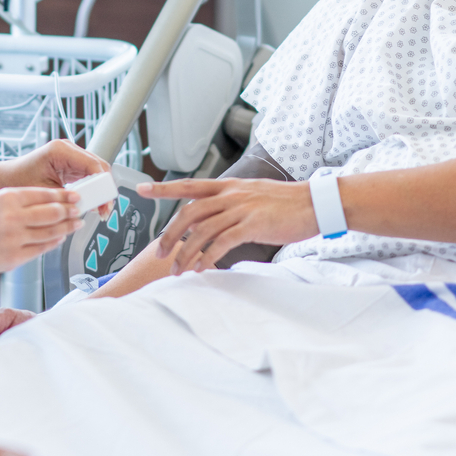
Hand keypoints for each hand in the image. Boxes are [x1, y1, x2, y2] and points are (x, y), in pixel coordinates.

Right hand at [0, 185, 78, 276]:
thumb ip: (23, 202)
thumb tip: (53, 203)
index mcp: (8, 198)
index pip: (46, 194)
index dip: (65, 195)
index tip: (76, 195)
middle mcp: (12, 217)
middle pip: (53, 213)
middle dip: (70, 211)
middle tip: (80, 209)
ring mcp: (14, 240)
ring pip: (51, 232)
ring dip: (67, 227)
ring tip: (76, 223)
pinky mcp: (14, 259)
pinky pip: (41, 249)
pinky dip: (54, 242)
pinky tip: (59, 237)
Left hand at [1, 139, 113, 215]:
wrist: (3, 180)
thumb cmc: (17, 182)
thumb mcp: (45, 192)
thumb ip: (67, 198)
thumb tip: (88, 206)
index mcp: (61, 150)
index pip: (93, 165)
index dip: (103, 185)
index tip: (105, 203)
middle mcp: (67, 149)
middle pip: (98, 167)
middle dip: (104, 189)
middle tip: (104, 210)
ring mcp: (69, 155)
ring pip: (96, 171)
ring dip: (99, 190)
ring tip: (99, 210)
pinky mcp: (69, 164)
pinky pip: (88, 175)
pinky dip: (92, 189)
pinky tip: (91, 203)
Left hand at [136, 177, 317, 274]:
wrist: (314, 203)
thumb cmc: (287, 203)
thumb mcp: (253, 195)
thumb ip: (231, 202)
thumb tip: (214, 215)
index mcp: (229, 186)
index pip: (189, 185)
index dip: (163, 188)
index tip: (141, 189)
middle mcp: (231, 194)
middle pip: (189, 212)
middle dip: (171, 234)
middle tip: (161, 253)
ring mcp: (241, 208)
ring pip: (202, 230)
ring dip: (186, 252)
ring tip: (179, 270)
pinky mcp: (253, 224)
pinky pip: (222, 242)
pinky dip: (208, 256)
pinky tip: (202, 268)